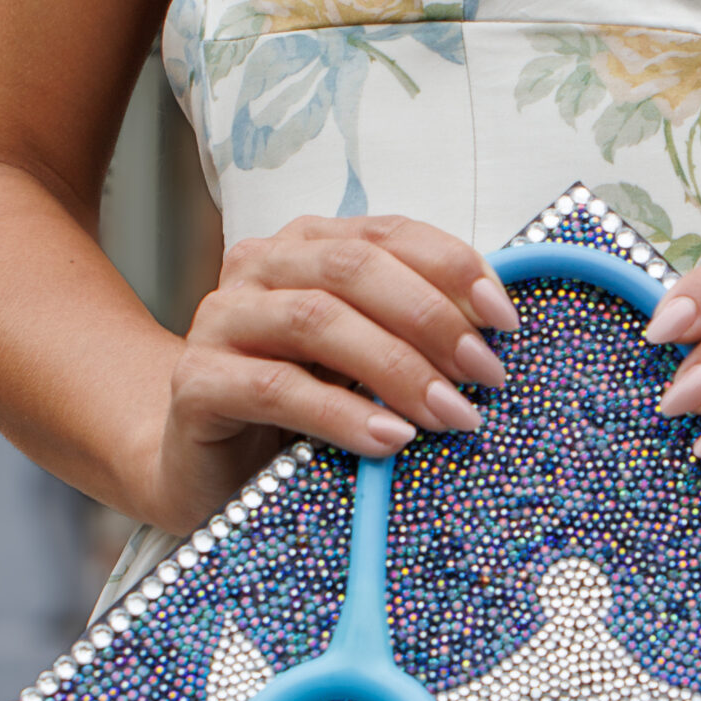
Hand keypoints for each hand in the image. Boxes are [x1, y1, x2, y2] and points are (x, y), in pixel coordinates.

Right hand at [150, 213, 517, 532]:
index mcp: (307, 245)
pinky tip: (388, 440)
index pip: (388, 234)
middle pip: (355, 270)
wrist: (203, 466)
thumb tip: (494, 331)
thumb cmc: (299, 408)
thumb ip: (409, 331)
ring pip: (318, 321)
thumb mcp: (362, 360)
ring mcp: (221, 320)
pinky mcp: (196, 382)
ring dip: (396, 368)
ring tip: (450, 414)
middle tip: (485, 376)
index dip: (453, 268)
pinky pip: (277, 389)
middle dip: (432, 320)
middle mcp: (258, 266)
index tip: (505, 321)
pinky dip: (341, 414)